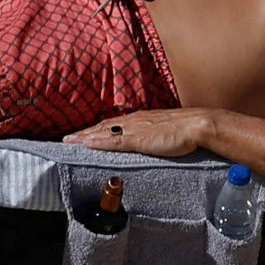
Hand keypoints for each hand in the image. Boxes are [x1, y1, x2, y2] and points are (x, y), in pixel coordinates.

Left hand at [68, 109, 215, 158]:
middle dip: (84, 133)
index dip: (95, 130)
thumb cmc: (186, 130)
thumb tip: (147, 142)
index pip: (111, 125)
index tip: (82, 135)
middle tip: (67, 140)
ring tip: (69, 142)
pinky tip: (86, 145)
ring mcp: (134, 129)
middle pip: (102, 127)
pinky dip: (97, 142)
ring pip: (103, 132)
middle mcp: (133, 121)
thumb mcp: (163, 131)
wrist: (197, 125)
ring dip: (85, 137)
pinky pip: (113, 140)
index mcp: (139, 119)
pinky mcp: (138, 138)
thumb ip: (152, 135)